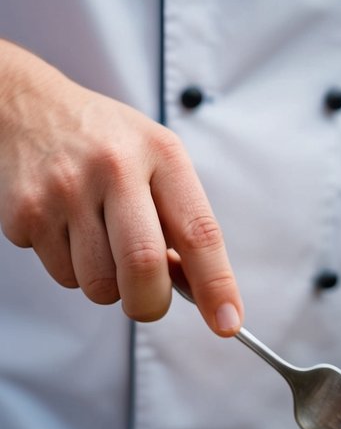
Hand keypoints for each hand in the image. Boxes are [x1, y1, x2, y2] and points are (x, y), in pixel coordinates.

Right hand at [0, 42, 241, 334]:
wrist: (26, 106)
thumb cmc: (105, 142)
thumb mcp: (156, 161)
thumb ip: (180, 221)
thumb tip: (195, 290)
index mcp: (160, 154)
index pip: (199, 232)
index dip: (216, 285)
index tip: (226, 322)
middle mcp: (114, 167)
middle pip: (144, 267)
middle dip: (151, 303)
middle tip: (149, 300)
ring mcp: (65, 190)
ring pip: (98, 284)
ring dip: (107, 285)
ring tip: (100, 242)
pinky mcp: (26, 212)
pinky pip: (63, 276)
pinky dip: (72, 269)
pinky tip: (68, 230)